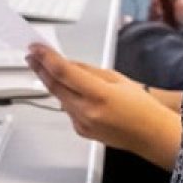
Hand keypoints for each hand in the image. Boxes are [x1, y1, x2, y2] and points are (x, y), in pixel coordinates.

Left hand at [26, 45, 182, 170]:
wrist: (150, 135)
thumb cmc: (141, 106)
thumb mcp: (117, 78)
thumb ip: (88, 71)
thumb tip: (66, 63)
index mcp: (99, 95)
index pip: (64, 73)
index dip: (46, 58)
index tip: (35, 48)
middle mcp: (87, 112)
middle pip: (55, 86)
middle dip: (40, 68)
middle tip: (31, 55)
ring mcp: (82, 124)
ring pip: (59, 98)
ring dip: (51, 82)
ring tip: (45, 67)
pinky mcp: (80, 131)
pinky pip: (67, 109)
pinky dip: (65, 97)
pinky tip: (69, 90)